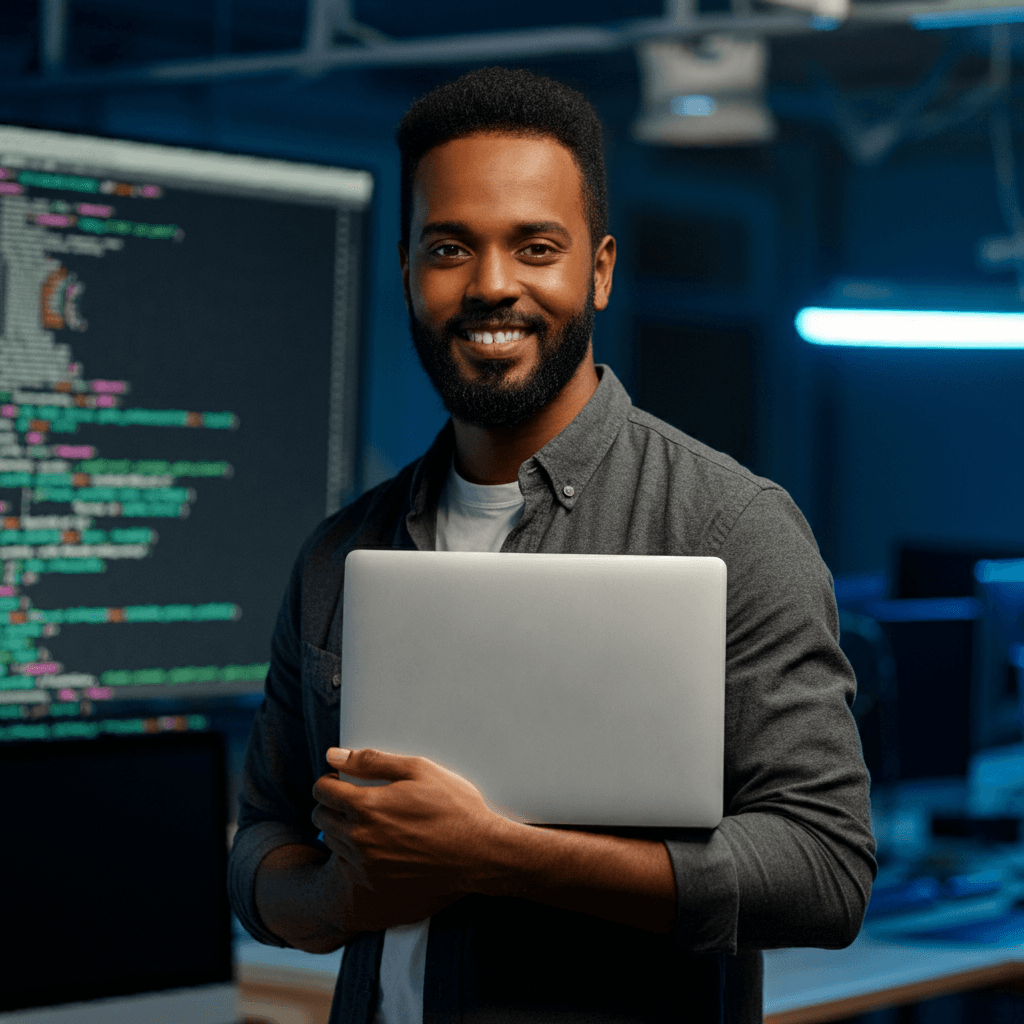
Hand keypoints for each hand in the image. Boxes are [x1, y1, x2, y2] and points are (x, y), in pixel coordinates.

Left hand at [312, 747, 509, 898]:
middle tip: (353, 798)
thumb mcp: (418, 770)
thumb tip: (334, 755)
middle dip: (330, 803)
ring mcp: (365, 864)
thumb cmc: (453, 807)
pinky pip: (345, 866)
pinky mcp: (374, 883)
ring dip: (340, 828)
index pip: (323, 791)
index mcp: (367, 805)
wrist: (478, 853)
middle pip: (320, 817)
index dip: (329, 781)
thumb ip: (371, 761)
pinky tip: (375, 845)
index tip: (340, 780)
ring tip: (368, 820)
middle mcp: (359, 837)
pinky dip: (352, 853)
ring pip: (331, 842)